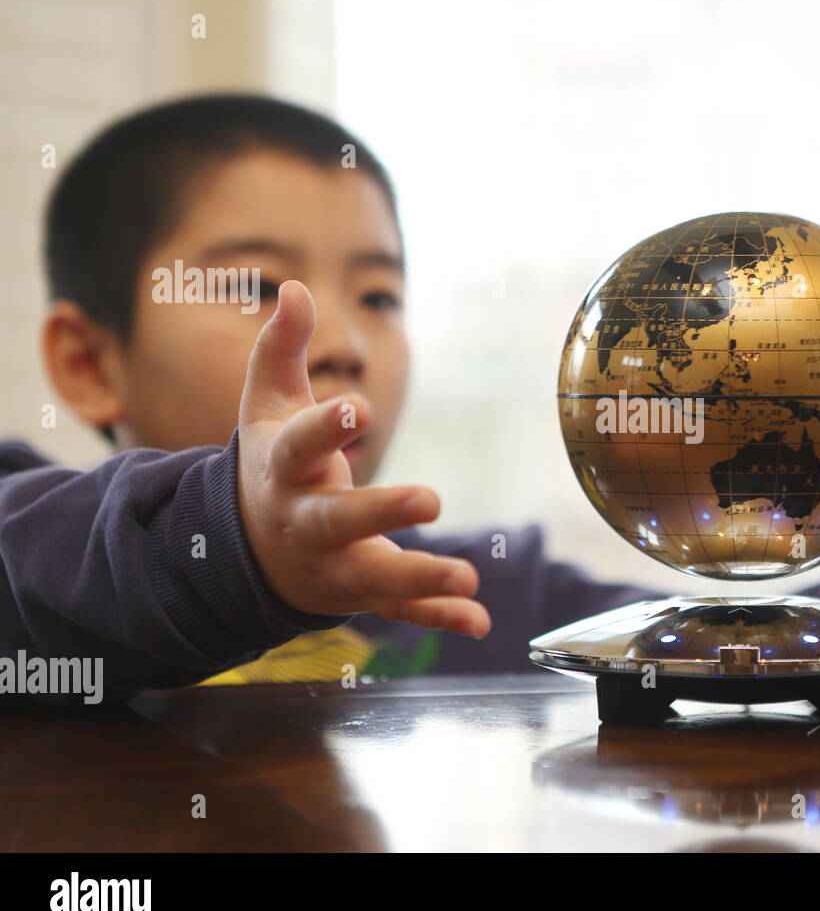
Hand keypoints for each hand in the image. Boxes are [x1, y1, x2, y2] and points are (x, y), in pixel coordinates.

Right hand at [236, 280, 489, 636]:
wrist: (248, 548)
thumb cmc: (270, 462)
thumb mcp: (267, 405)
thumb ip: (280, 349)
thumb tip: (296, 289)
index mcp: (284, 471)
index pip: (301, 446)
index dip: (326, 427)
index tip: (355, 406)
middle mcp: (306, 523)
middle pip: (340, 520)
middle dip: (382, 511)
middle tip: (431, 501)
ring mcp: (332, 564)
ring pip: (374, 576)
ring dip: (421, 577)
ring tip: (467, 578)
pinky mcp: (359, 592)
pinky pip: (398, 608)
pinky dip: (437, 617)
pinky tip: (479, 621)